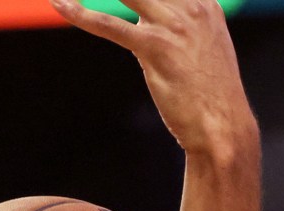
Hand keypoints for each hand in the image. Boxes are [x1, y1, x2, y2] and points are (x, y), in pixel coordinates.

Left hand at [48, 0, 258, 165]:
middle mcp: (190, 6)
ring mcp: (173, 25)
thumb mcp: (204, 45)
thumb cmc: (211, 93)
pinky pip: (111, 24)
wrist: (223, 126)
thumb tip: (145, 17)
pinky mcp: (155, 47)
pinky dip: (81, 14)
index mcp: (203, 2)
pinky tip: (61, 4)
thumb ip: (180, 23)